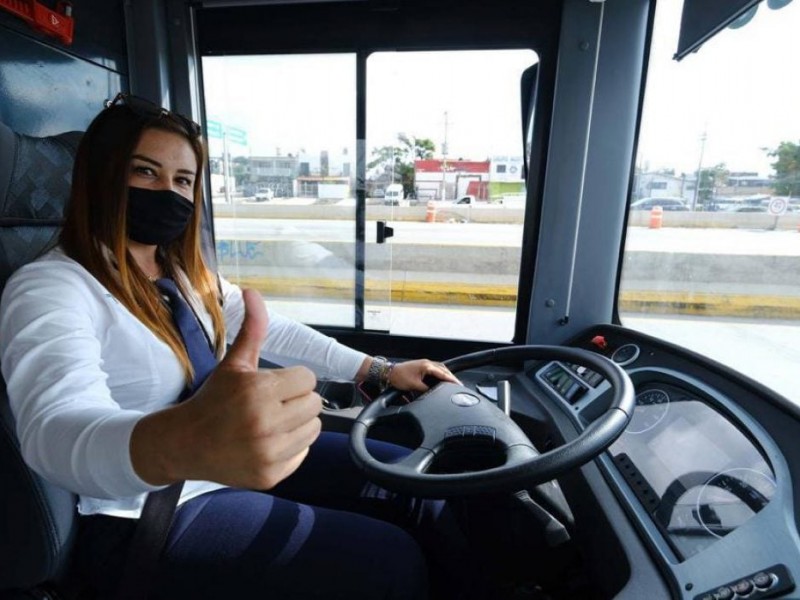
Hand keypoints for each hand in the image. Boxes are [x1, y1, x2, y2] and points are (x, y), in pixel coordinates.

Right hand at [131, 289, 321, 489]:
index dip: (291, 380)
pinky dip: (291, 447)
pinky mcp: (271, 475)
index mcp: (258, 392)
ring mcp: (268, 454)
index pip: (308, 378)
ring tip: (272, 422)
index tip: (272, 386)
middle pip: (315, 403)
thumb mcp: (234, 363)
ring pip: (314, 428)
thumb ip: (252, 329)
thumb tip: (253, 292)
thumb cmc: (214, 399)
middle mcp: (264, 424)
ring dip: (298, 423)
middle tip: (272, 404)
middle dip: (296, 400)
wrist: (186, 444)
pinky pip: (303, 452)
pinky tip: (267, 442)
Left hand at [388, 359, 460, 391]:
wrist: (388, 372)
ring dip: (446, 375)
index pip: (443, 373)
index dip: (451, 379)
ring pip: (440, 368)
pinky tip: (442, 379)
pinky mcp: (421, 366)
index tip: (458, 384)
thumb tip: (433, 393)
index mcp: (426, 366)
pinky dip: (440, 374)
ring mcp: (424, 364)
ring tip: (453, 382)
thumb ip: (425, 389)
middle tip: (458, 384)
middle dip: (451, 377)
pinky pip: (435, 369)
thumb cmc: (399, 377)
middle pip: (444, 369)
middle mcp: (427, 363)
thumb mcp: (414, 385)